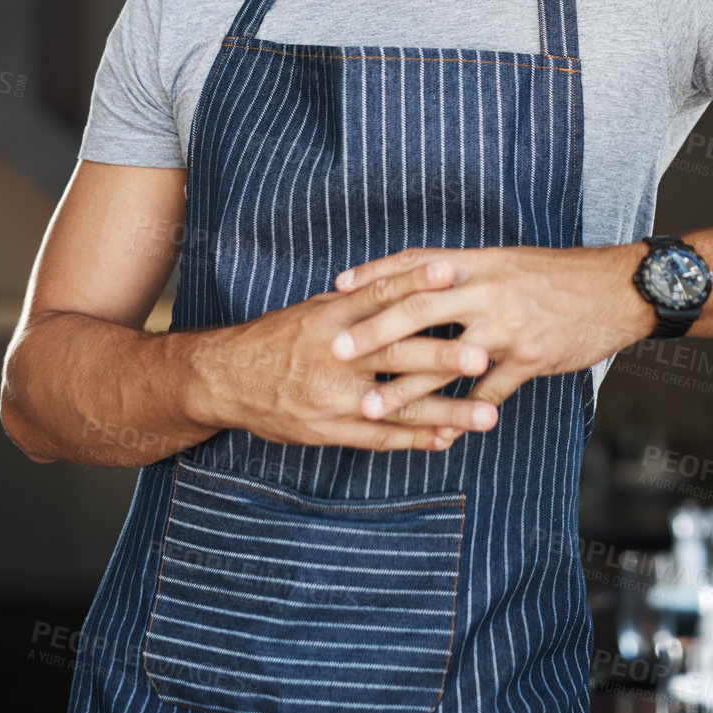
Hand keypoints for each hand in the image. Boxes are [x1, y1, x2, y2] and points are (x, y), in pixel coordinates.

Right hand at [191, 257, 501, 450]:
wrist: (224, 381)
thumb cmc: (276, 339)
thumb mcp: (314, 310)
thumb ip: (359, 302)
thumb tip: (407, 280)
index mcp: (332, 319)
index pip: (380, 295)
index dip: (415, 282)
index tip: (453, 272)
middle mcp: (336, 356)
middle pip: (397, 354)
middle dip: (445, 357)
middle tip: (487, 356)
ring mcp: (334, 398)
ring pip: (399, 406)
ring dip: (447, 412)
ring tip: (488, 416)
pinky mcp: (330, 430)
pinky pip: (380, 438)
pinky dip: (416, 440)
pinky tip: (448, 439)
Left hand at [330, 243, 655, 421]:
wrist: (618, 289)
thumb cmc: (562, 276)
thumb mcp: (510, 262)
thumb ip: (469, 273)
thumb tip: (427, 279)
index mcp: (480, 262)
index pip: (416, 264)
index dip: (375, 275)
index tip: (337, 288)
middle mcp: (489, 290)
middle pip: (418, 309)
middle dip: (374, 332)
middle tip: (337, 350)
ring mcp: (508, 327)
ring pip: (445, 361)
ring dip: (405, 388)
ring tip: (371, 409)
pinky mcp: (530, 359)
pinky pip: (487, 393)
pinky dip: (462, 416)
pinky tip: (440, 435)